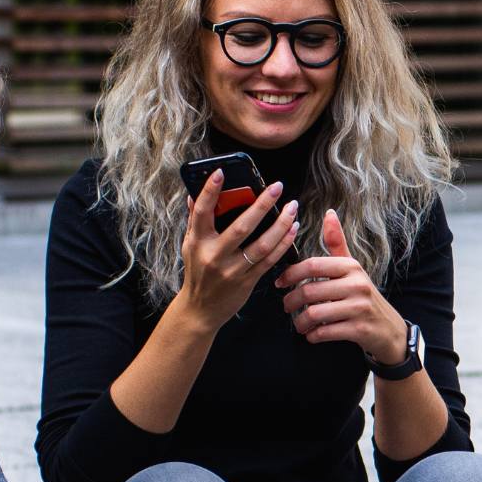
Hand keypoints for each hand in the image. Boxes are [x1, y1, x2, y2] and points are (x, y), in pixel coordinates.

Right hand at [174, 171, 300, 327]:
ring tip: (292, 207)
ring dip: (281, 224)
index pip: (202, 212)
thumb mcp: (190, 245)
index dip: (210, 191)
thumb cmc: (197, 272)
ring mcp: (232, 270)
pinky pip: (269, 260)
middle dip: (262, 205)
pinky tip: (292, 229)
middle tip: (277, 187)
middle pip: (241, 227)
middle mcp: (214, 255)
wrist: (201, 309)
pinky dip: (283, 243)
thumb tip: (193, 194)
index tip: (221, 172)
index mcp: (198, 242)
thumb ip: (194, 220)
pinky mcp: (247, 281)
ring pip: (262, 244)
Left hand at [278, 212, 407, 365]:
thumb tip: (329, 213)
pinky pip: (325, 332)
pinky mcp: (360, 329)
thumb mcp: (352, 269)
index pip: (313, 265)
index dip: (291, 274)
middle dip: (291, 301)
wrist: (389, 328)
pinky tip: (312, 334)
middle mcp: (357, 285)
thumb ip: (337, 243)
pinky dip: (313, 336)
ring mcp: (360, 308)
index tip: (280, 283)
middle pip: (309, 291)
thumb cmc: (363, 296)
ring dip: (300, 322)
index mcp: (351, 267)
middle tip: (286, 307)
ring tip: (299, 324)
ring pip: (315, 314)